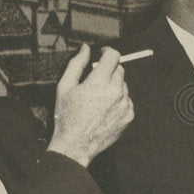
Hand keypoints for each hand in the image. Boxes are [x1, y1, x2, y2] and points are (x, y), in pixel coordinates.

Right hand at [47, 44, 133, 166]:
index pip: (113, 56)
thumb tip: (85, 49)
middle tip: (94, 79)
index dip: (107, 51)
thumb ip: (76, 64)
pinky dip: (118, 100)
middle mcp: (115, 92)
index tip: (102, 54)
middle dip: (108, 69)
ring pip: (123, 84)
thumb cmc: (67, 117)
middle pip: (119, 69)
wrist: (75, 145)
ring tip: (97, 98)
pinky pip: (127, 100)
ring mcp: (124, 104)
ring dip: (113, 85)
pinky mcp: (128, 116)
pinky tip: (104, 108)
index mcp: (99, 82)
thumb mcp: (64, 87)